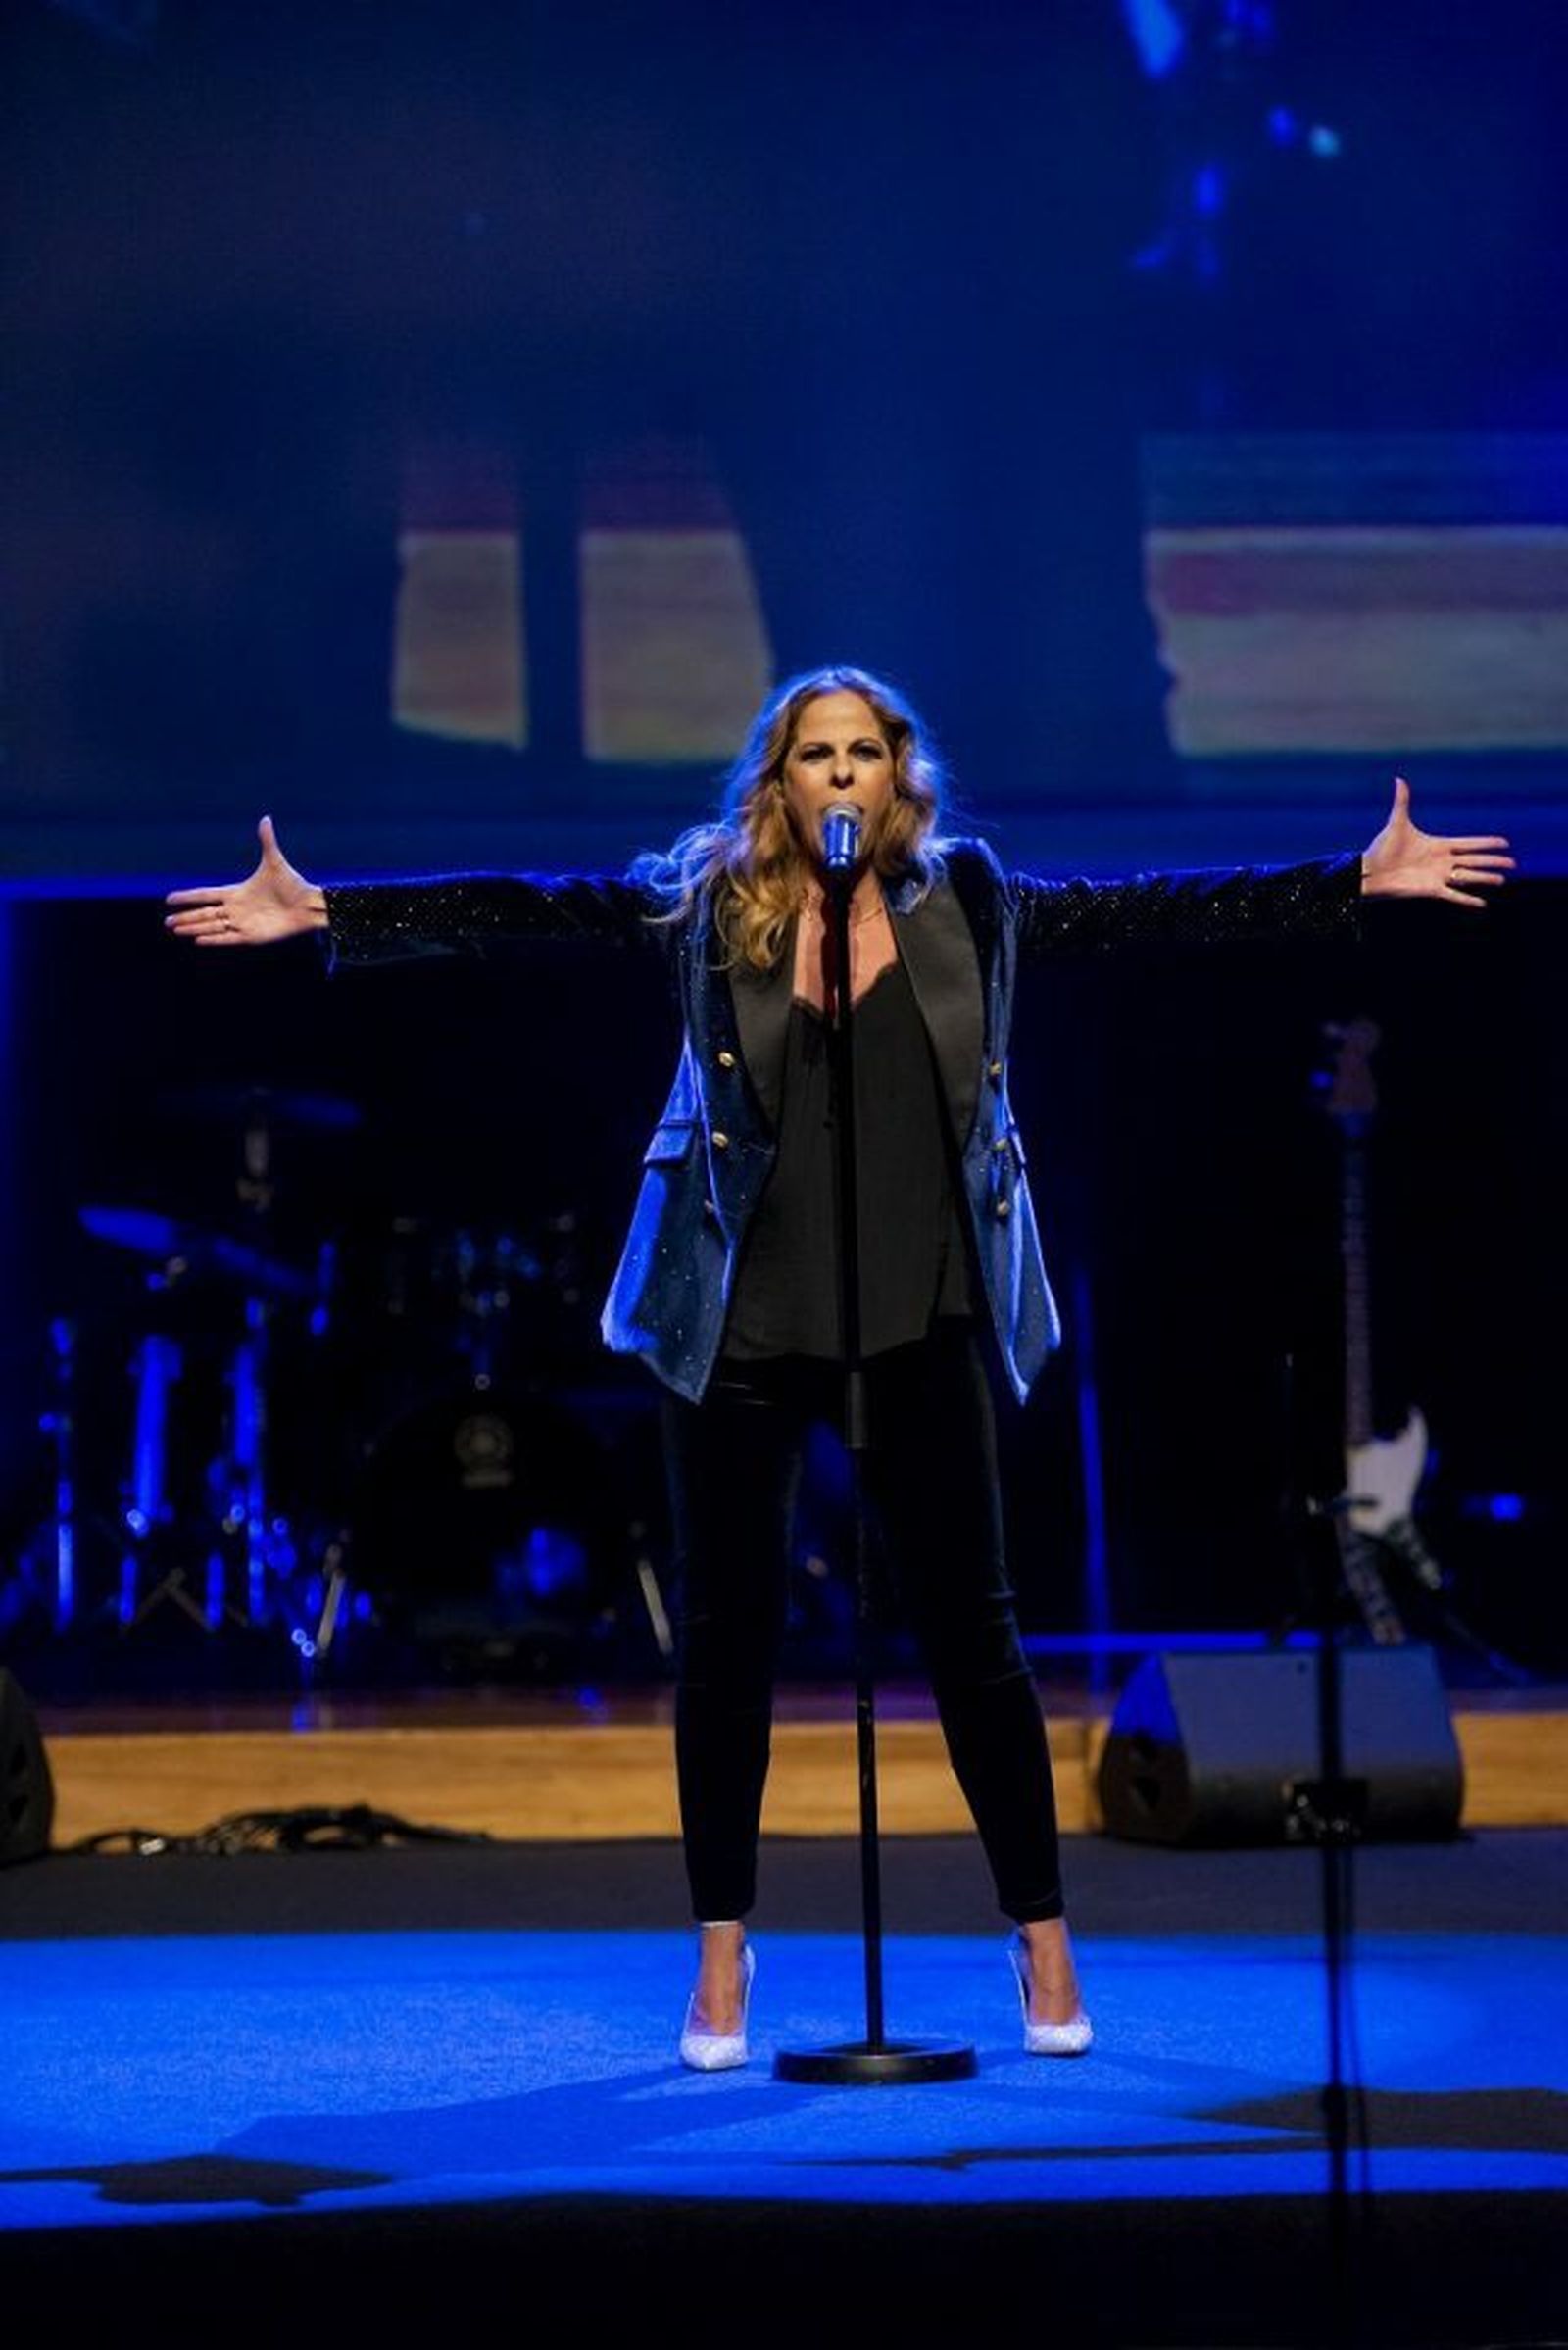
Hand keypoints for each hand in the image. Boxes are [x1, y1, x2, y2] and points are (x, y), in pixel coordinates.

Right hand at [164, 816, 326, 945]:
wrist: (307, 905)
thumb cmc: (292, 884)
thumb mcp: (275, 861)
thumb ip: (267, 841)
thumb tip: (266, 818)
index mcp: (236, 892)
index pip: (206, 895)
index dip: (188, 896)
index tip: (169, 898)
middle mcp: (236, 908)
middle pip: (204, 914)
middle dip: (185, 917)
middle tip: (166, 922)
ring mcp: (242, 922)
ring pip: (212, 926)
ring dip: (194, 928)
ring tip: (176, 931)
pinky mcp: (251, 935)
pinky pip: (228, 938)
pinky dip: (213, 939)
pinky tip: (198, 940)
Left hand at [1361, 777, 1514, 908]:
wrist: (1370, 872)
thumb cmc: (1382, 848)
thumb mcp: (1396, 823)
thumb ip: (1402, 802)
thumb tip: (1399, 779)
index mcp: (1438, 845)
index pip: (1468, 843)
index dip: (1486, 843)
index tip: (1504, 842)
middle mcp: (1442, 861)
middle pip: (1474, 861)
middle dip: (1493, 862)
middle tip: (1513, 863)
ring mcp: (1438, 876)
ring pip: (1468, 877)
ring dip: (1485, 879)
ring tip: (1503, 880)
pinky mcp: (1431, 890)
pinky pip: (1454, 895)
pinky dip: (1467, 900)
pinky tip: (1482, 903)